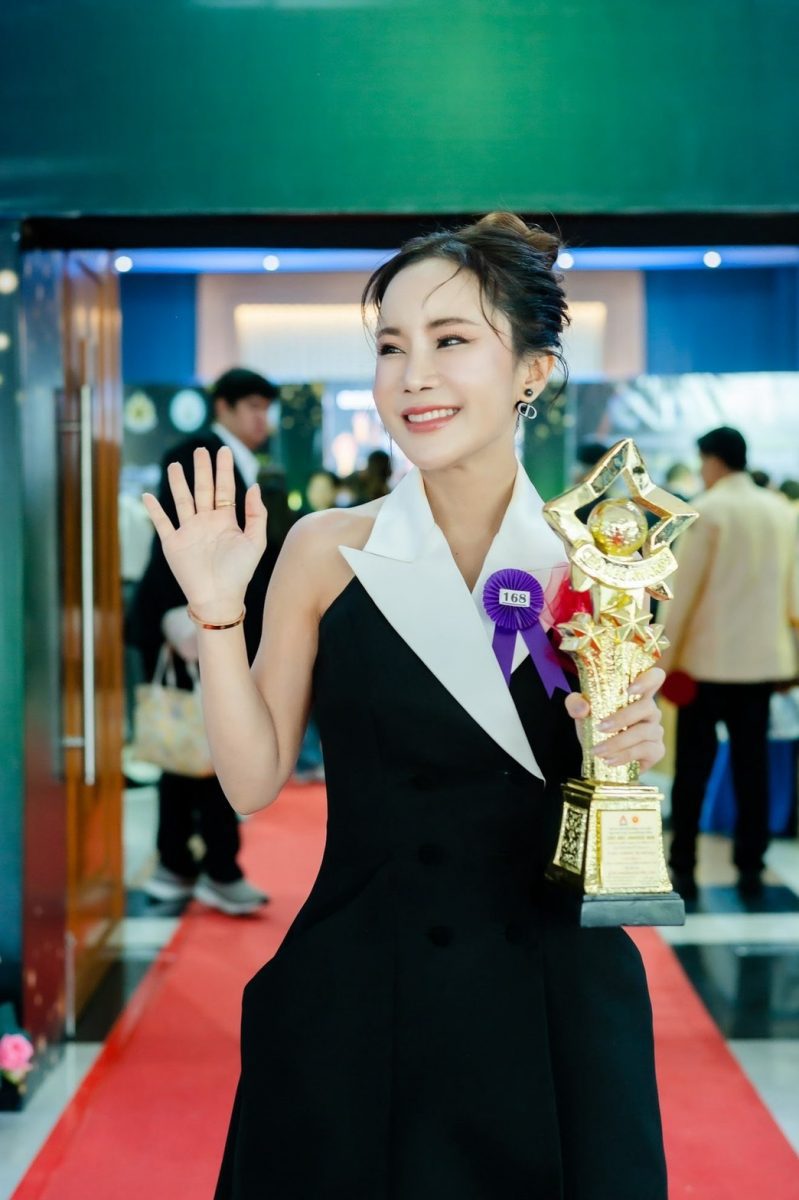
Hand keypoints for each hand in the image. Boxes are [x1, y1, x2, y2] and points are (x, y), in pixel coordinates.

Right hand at [142, 446, 266, 621]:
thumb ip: (257, 515)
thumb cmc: (240, 573)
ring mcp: (189, 531)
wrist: (219, 598)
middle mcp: (206, 522)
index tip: (223, 449)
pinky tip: (148, 496)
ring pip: (182, 501)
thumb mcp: (255, 542)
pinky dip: (154, 510)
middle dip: (202, 470)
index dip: (224, 469)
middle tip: (201, 450)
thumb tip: (254, 486)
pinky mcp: (174, 543)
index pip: (225, 488)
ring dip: (178, 483)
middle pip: (203, 490)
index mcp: (226, 520)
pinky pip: (162, 523)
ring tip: (175, 466)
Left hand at [564, 666, 665, 772]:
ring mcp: (656, 730)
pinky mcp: (657, 750)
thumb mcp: (581, 713)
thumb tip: (582, 706)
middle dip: (622, 717)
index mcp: (637, 694)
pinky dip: (624, 756)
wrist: (598, 757)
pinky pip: (644, 751)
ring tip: (598, 750)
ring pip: (644, 731)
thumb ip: (576, 703)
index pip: (654, 677)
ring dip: (618, 742)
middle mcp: (650, 710)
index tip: (629, 689)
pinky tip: (609, 760)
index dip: (647, 679)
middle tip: (600, 727)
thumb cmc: (595, 727)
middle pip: (647, 706)